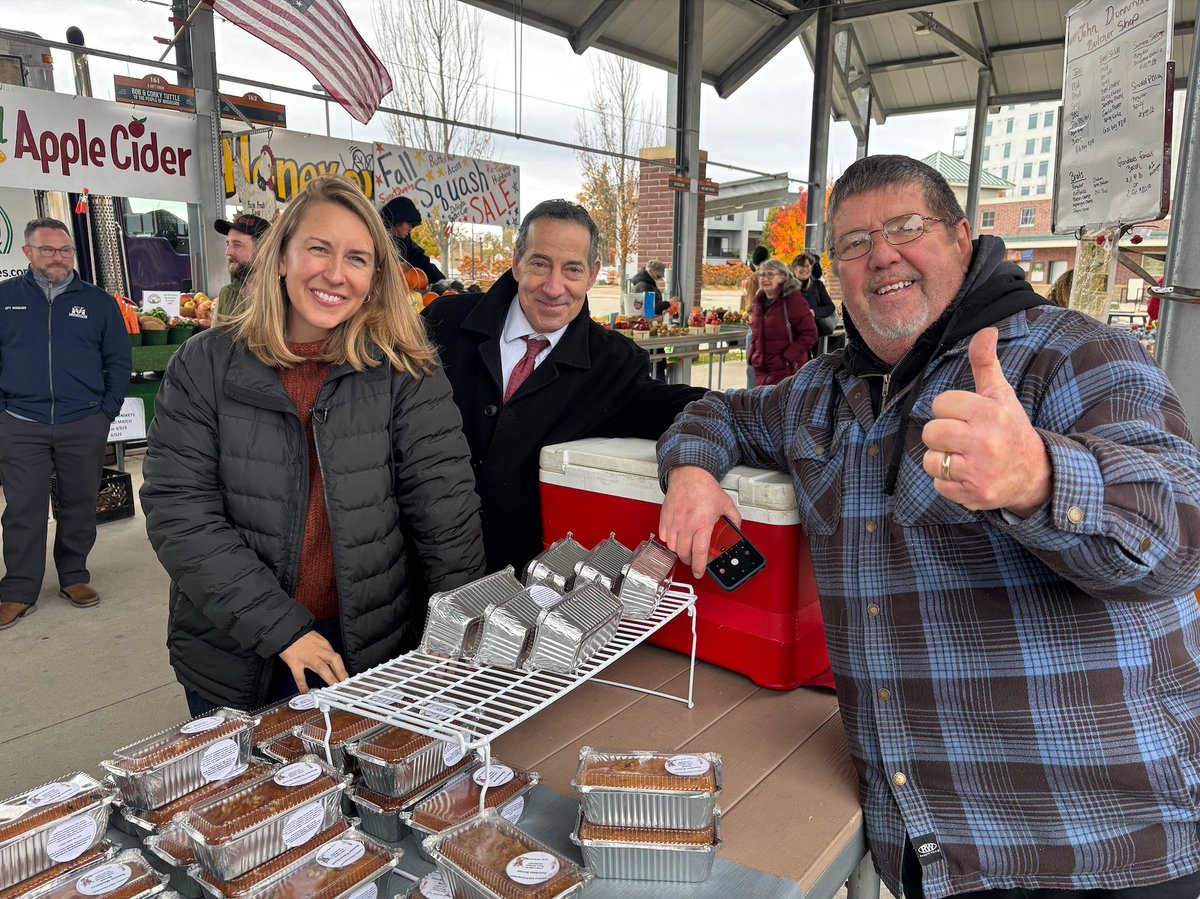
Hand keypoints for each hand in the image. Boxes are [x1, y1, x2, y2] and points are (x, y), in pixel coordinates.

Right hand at [279, 631, 348, 693]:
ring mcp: (306, 657)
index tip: (345, 678)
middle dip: (341, 672)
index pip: (336, 658)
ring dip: (329, 678)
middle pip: (333, 660)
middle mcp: (317, 651)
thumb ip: (323, 651)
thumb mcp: (316, 640)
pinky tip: (306, 691)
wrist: (286, 631)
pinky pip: (299, 675)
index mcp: (324, 645)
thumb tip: (331, 665)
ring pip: (321, 667)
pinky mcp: (295, 662)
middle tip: (345, 683)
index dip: (342, 669)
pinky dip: (302, 684)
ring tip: (333, 688)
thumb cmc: (301, 637)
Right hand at [658, 466, 739, 577]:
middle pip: (684, 553)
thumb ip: (734, 519)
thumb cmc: (704, 487)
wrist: (689, 474)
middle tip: (693, 560)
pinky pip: (664, 537)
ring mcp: (674, 522)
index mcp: (702, 523)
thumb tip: (736, 531)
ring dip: (679, 551)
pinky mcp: (665, 518)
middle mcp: (686, 524)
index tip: (699, 573)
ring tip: (686, 547)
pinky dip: (669, 541)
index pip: (699, 552)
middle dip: (689, 561)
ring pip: (672, 547)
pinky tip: (677, 537)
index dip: (698, 566)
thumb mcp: (726, 504)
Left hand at [921, 328, 1051, 516]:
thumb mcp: (1000, 395)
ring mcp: (979, 471)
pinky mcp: (973, 495)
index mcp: (990, 414)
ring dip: (943, 460)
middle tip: (961, 438)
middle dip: (942, 434)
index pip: (941, 403)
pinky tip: (968, 475)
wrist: (1035, 474)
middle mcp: (985, 442)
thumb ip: (986, 363)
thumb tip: (986, 330)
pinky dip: (949, 482)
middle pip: (931, 432)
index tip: (966, 416)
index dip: (949, 409)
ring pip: (931, 460)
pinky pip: (939, 485)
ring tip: (964, 457)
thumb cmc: (1010, 429)